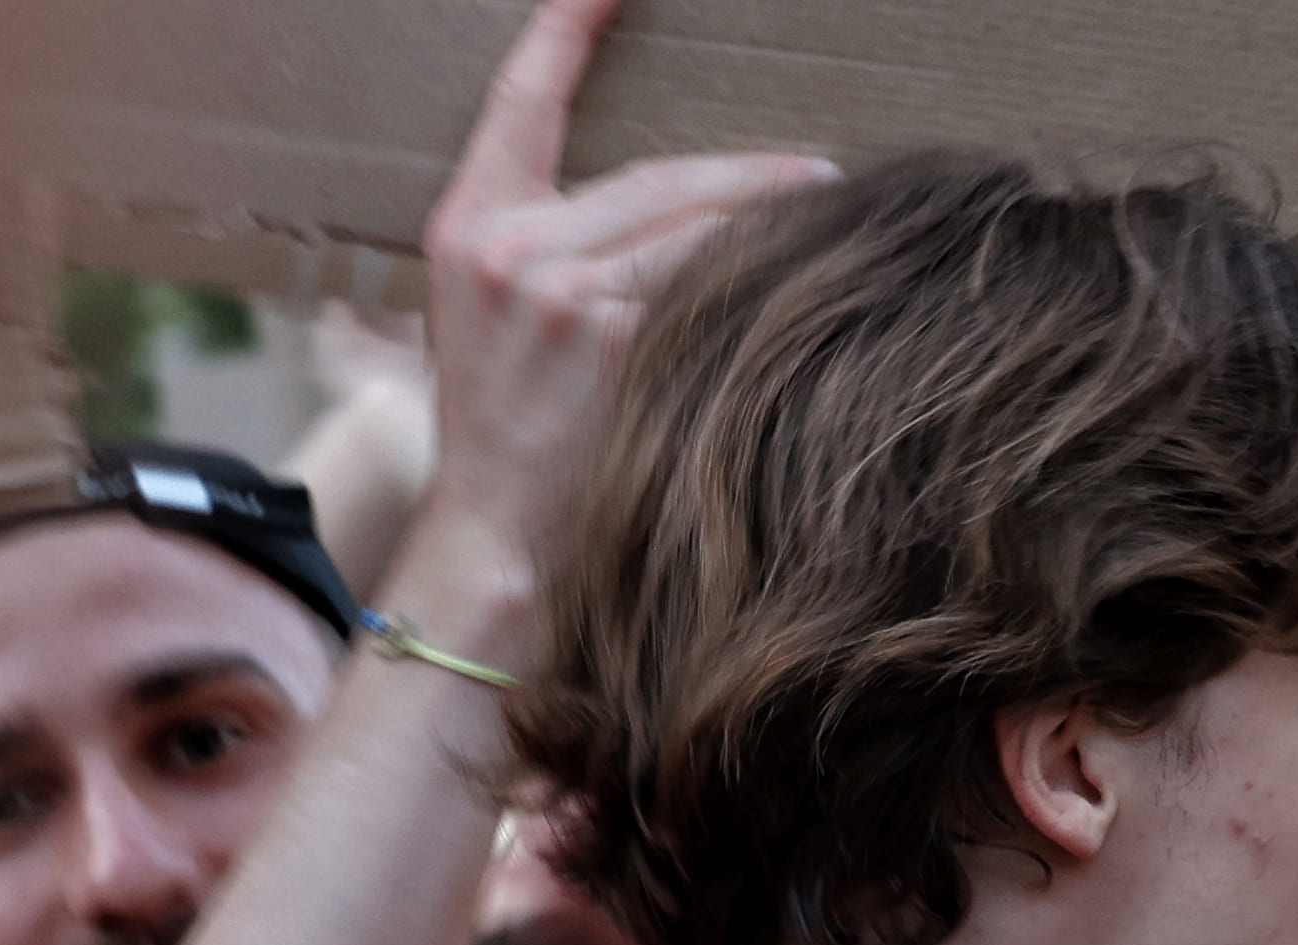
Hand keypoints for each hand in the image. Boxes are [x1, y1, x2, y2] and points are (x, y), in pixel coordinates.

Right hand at [392, 0, 835, 629]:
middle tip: (817, 173)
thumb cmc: (509, 437)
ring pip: (694, 221)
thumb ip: (556, 250)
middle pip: (657, 172)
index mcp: (467, 224)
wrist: (497, 539)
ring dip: (771, 220)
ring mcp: (560, 286)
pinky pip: (710, 280)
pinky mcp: (613, 332)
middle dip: (746, 177)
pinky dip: (761, 278)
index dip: (568, 29)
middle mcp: (508, 243)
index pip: (524, 100)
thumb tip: (667, 211)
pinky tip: (807, 287)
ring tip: (830, 221)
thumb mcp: (496, 323)